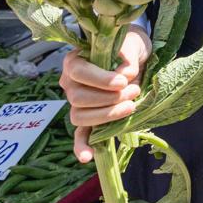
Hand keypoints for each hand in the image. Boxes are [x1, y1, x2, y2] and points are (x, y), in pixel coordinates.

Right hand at [62, 25, 151, 161]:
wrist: (133, 53)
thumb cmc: (128, 46)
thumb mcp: (131, 45)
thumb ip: (127, 57)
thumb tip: (125, 75)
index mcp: (74, 61)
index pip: (77, 72)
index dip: (99, 79)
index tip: (123, 81)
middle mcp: (69, 83)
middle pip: (78, 98)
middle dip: (108, 99)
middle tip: (133, 92)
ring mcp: (76, 102)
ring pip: (81, 116)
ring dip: (107, 115)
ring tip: (130, 106)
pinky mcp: (88, 116)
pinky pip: (79, 134)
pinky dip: (82, 146)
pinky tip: (87, 157)